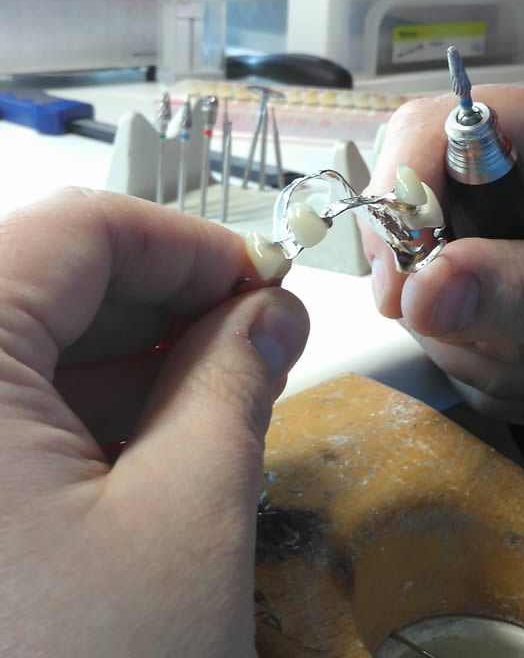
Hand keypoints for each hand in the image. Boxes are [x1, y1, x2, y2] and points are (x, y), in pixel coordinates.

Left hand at [0, 189, 308, 656]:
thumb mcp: (186, 518)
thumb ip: (236, 382)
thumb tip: (272, 309)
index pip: (80, 229)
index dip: (186, 243)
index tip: (261, 280)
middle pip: (46, 278)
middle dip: (165, 303)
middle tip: (252, 341)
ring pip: (24, 344)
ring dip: (128, 359)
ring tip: (211, 400)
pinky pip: (2, 411)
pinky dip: (79, 411)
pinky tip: (143, 448)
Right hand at [361, 83, 523, 422]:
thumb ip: (521, 290)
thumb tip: (419, 290)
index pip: (435, 130)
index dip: (403, 195)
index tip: (401, 278)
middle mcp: (510, 175)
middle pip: (411, 206)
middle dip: (432, 286)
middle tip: (471, 334)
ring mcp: (495, 231)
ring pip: (421, 278)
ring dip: (469, 343)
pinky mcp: (487, 280)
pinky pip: (441, 320)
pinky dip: (478, 364)